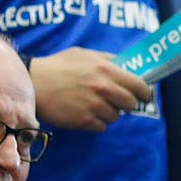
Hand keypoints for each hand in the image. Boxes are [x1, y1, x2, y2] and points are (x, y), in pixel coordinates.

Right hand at [30, 47, 152, 130]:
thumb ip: (108, 59)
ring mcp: (94, 106)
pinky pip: (101, 126)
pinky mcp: (84, 121)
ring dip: (109, 113)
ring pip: (115, 116)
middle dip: (127, 103)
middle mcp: (103, 88)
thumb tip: (128, 65)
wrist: (34, 83)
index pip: (139, 85)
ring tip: (94, 104)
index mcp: (106, 69)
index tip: (146, 96)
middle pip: (130, 103)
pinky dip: (96, 122)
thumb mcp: (85, 54)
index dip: (145, 92)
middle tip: (118, 101)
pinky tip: (85, 112)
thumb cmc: (59, 66)